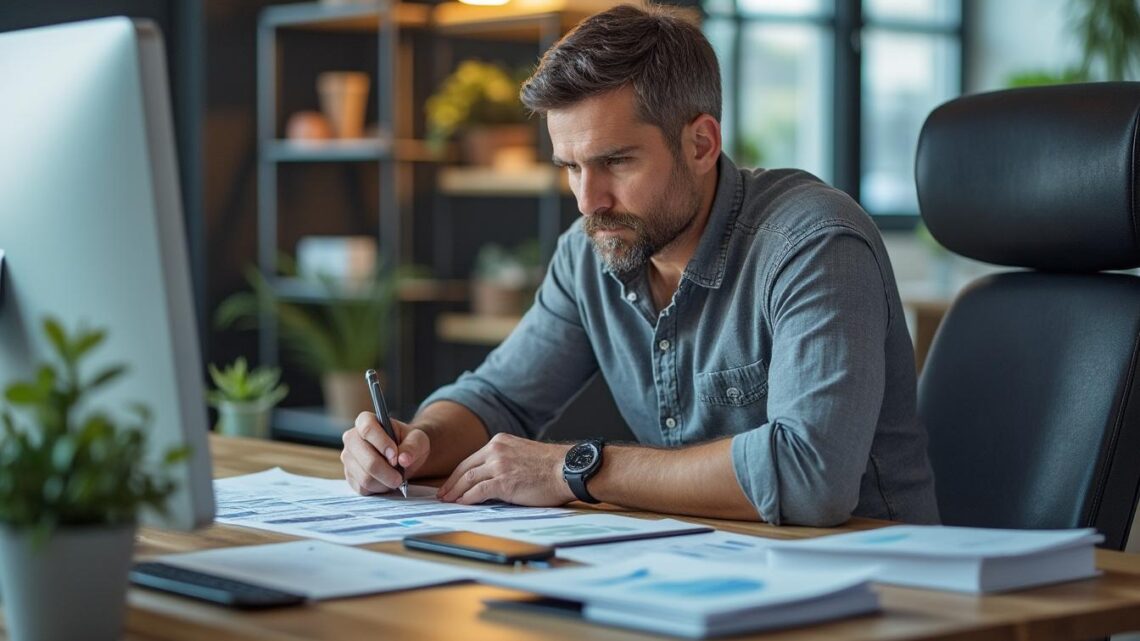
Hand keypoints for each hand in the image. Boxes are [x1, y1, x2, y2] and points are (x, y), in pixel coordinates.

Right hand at [341, 411, 430, 494]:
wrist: (403, 456)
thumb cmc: (408, 443)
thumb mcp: (418, 439)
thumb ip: (413, 446)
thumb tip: (404, 459)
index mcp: (365, 421)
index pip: (368, 429)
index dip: (383, 444)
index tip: (396, 457)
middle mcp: (352, 438)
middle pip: (366, 458)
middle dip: (386, 471)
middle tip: (400, 477)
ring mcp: (348, 458)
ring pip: (365, 476)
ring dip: (385, 481)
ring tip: (396, 478)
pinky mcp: (349, 476)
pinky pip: (363, 487)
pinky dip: (379, 488)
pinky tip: (386, 481)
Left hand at [437, 433, 574, 505]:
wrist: (567, 469)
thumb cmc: (552, 466)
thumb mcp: (523, 453)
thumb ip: (506, 460)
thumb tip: (492, 477)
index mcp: (500, 442)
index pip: (472, 459)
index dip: (459, 473)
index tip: (451, 483)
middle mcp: (496, 450)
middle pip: (465, 468)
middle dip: (451, 483)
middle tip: (443, 494)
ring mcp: (499, 465)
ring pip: (468, 479)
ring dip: (455, 492)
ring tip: (448, 501)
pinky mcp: (503, 482)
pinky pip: (477, 492)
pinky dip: (467, 499)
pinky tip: (462, 504)